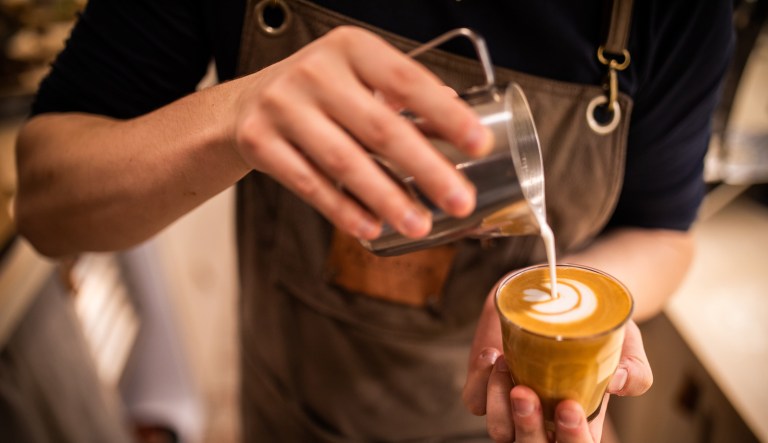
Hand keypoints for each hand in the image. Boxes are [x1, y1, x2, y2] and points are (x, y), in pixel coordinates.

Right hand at [230, 26, 492, 239]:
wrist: (245, 103)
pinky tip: (371, 228)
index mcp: (351, 48)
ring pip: (344, 161)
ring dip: (387, 198)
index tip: (480, 144)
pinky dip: (343, 209)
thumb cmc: (318, 92)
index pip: (407, 80)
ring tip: (419, 224)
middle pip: (380, 127)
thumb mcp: (358, 77)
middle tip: (460, 201)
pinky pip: (309, 184)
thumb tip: (459, 116)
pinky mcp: (260, 142)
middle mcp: (316, 72)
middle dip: (426, 168)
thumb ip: (403, 96)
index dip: (446, 114)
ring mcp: (283, 106)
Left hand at [463, 289, 652, 441]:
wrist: (558, 293)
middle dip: (527, 427)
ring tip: (506, 363)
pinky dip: (480, 382)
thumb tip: (619, 383)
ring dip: (498, 402)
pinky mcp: (487, 386)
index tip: (568, 406)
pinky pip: (475, 401)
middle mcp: (545, 418)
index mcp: (580, 420)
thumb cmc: (596, 327)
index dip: (571, 438)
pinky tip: (493, 355)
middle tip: (525, 392)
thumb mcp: (625, 343)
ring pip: (499, 430)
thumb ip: (634, 369)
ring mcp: (513, 404)